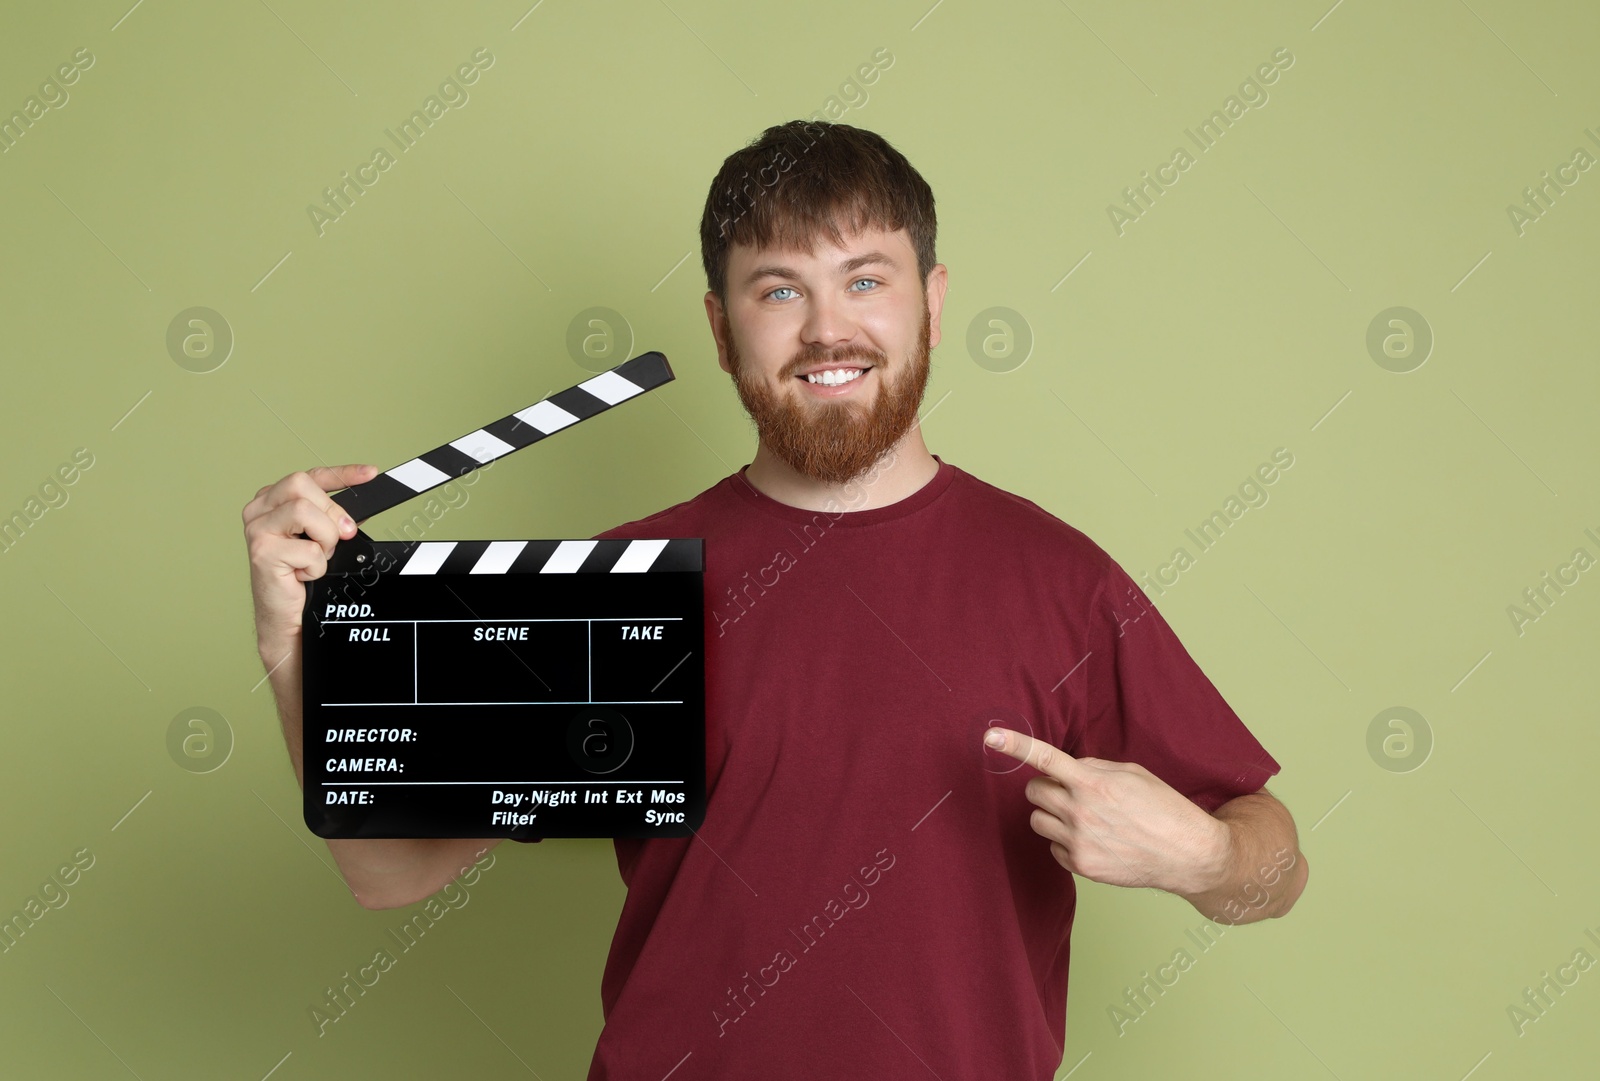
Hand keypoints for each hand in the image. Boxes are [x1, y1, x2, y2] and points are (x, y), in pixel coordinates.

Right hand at [242, 464, 376, 659]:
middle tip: (340, 537)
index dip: (342, 473)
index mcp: (273, 500)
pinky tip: (304, 575)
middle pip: (303, 485)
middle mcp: (259, 510)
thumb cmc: (300, 577)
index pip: (310, 476)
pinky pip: (309, 549)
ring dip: (325, 540)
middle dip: (331, 512)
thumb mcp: (322, 540)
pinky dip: (317, 566)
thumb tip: (356, 513)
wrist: (287, 617)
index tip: (370, 473)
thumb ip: (334, 519)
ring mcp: (256, 530)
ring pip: (305, 512)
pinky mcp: (262, 553)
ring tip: (317, 558)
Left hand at [981, 726, 1228, 896]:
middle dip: (1047, 788)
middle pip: (1034, 792)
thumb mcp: (1133, 774)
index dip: (1015, 745)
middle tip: (1072, 792)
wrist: (1188, 853)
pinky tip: (1094, 840)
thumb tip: (1067, 768)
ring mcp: (1079, 841)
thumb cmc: (1164, 808)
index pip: (1045, 759)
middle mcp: (1081, 811)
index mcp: (1093, 782)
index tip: (990, 736)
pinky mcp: (1081, 866)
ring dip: (1053, 815)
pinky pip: (1053, 848)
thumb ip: (1094, 767)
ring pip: (1038, 820)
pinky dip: (1065, 842)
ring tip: (1085, 818)